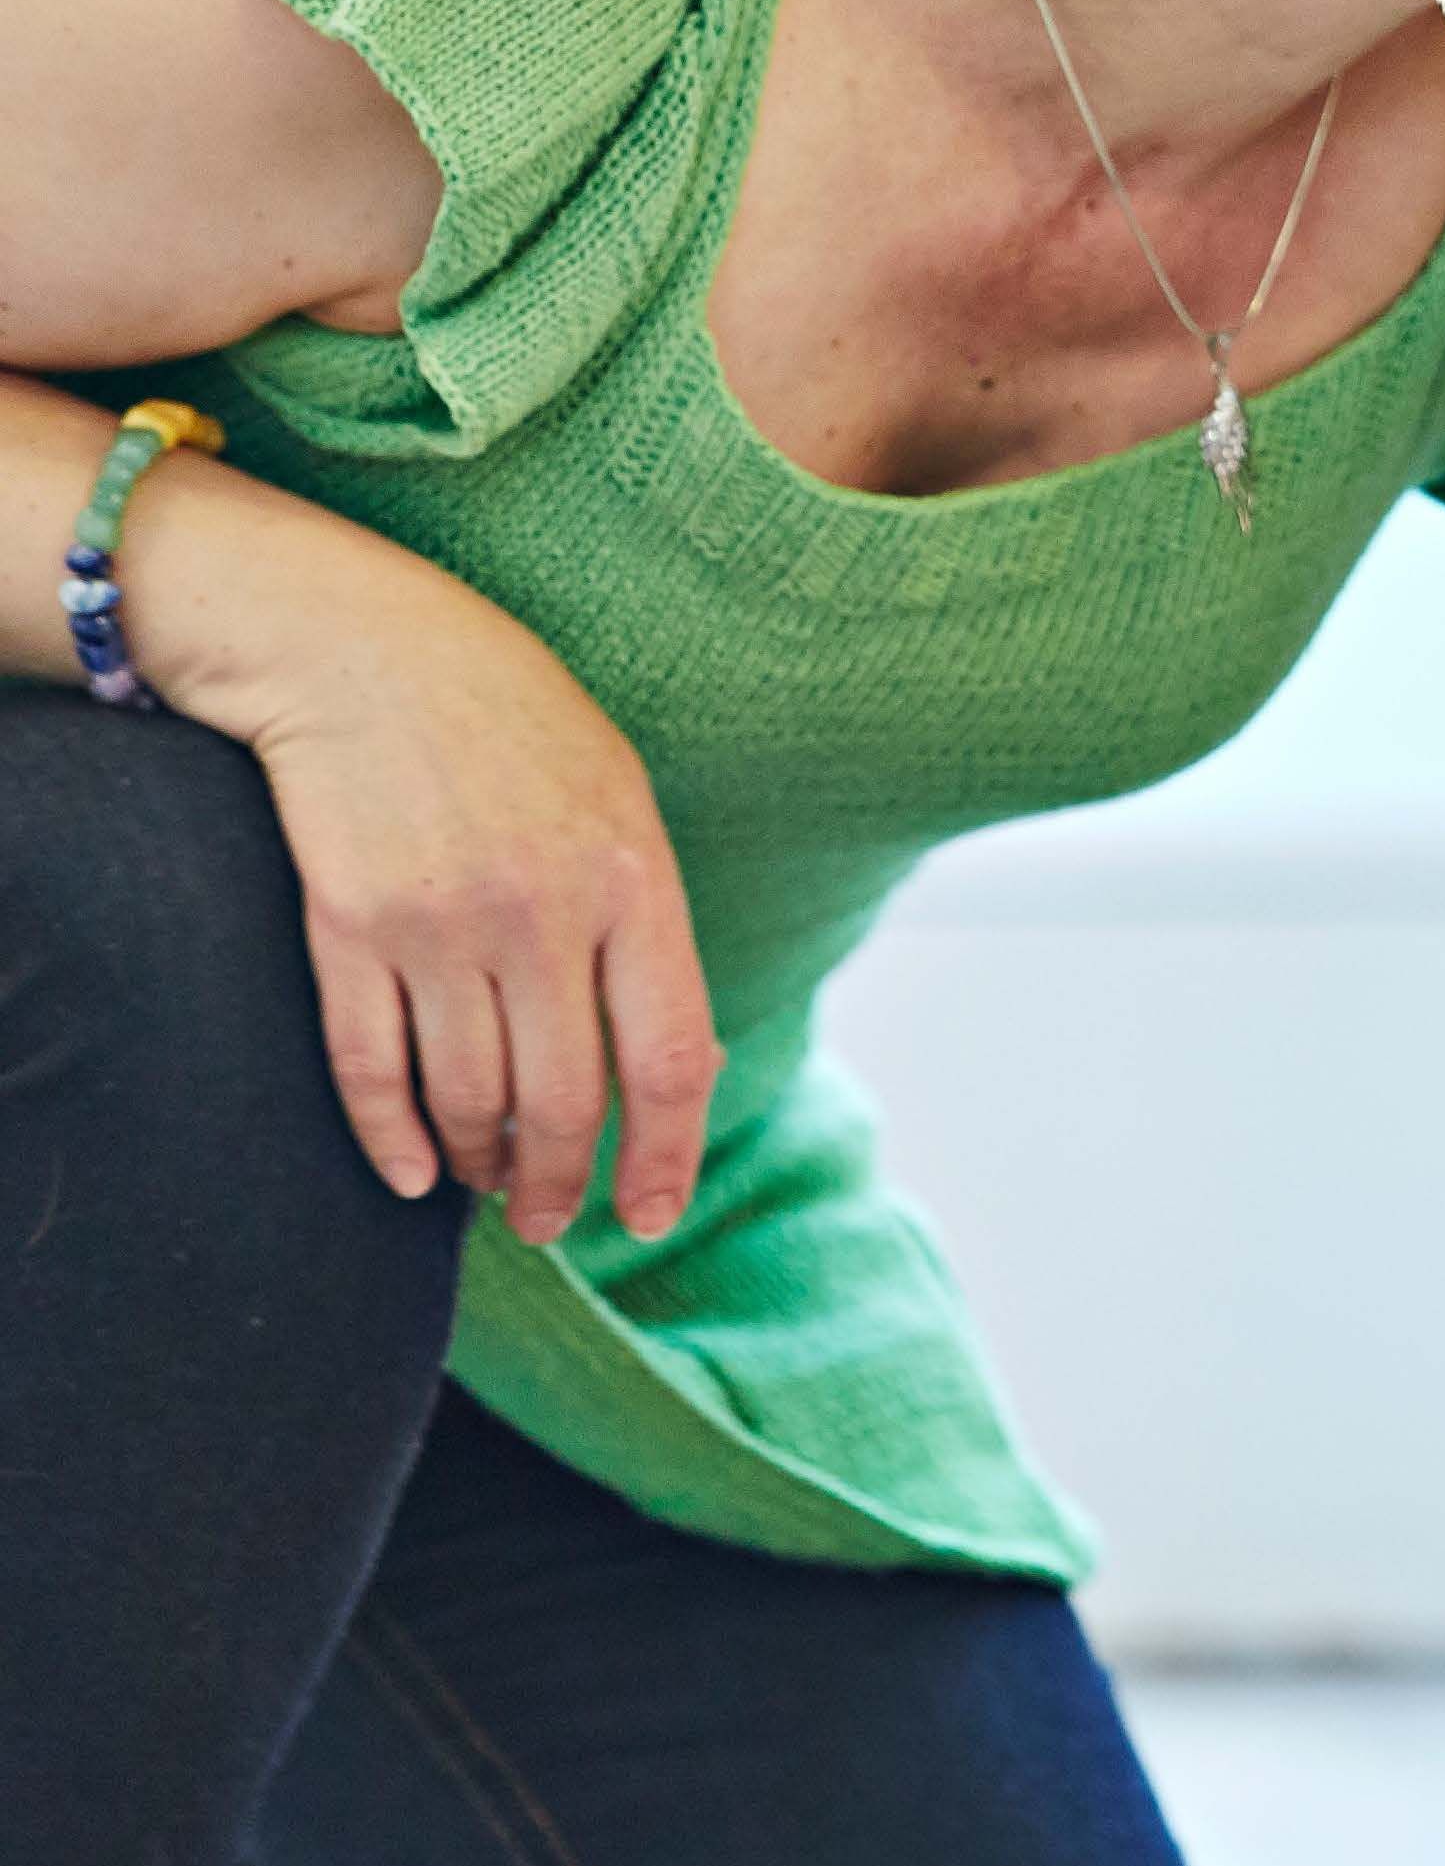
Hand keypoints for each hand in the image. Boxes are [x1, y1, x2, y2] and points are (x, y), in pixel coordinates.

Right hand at [160, 500, 720, 1249]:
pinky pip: (371, 1067)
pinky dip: (389, 1137)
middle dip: (556, 1185)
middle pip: (561, 1104)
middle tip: (546, 1220)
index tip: (647, 1215)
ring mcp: (441, 922)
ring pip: (467, 1098)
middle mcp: (541, 913)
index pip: (666, 1060)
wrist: (358, 645)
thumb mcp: (615, 795)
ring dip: (477, 1163)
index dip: (663, 1158)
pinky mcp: (349, 924)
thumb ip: (644, 921)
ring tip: (483, 1182)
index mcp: (630, 880)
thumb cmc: (504, 716)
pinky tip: (411, 1171)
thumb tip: (675, 1062)